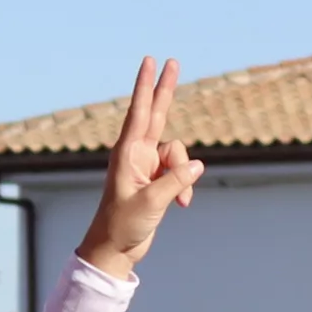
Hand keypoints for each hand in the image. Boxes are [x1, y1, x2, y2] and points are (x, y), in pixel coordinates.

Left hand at [73, 60, 202, 279]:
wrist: (114, 250)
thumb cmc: (122, 226)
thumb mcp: (151, 203)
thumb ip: (175, 181)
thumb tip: (197, 165)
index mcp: (127, 153)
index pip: (139, 112)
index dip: (146, 86)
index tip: (149, 61)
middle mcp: (137, 154)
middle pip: (157, 114)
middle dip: (165, 89)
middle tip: (173, 61)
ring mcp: (147, 165)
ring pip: (178, 154)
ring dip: (183, 175)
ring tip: (178, 200)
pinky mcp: (157, 179)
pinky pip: (180, 172)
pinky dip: (184, 186)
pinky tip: (181, 204)